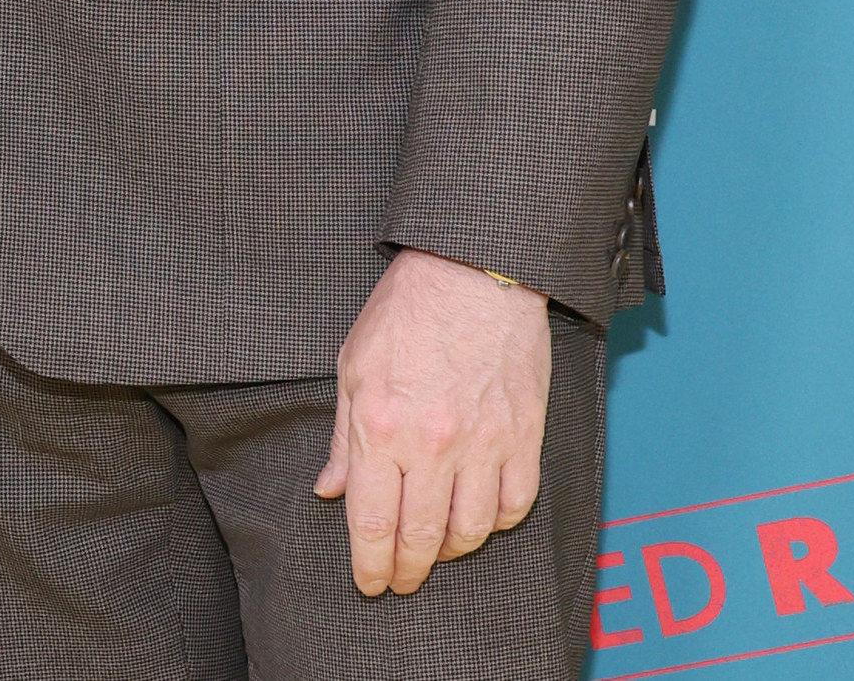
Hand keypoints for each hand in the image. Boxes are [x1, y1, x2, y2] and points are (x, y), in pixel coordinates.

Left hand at [313, 248, 550, 596]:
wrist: (473, 269)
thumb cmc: (406, 309)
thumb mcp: (354, 364)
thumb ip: (343, 436)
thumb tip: (331, 489)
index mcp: (380, 425)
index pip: (372, 522)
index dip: (369, 565)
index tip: (368, 584)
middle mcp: (432, 443)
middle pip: (421, 538)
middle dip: (407, 571)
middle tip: (400, 581)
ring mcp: (483, 443)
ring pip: (471, 532)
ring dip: (450, 552)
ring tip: (436, 550)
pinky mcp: (523, 436)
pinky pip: (514, 504)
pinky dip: (496, 523)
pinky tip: (479, 518)